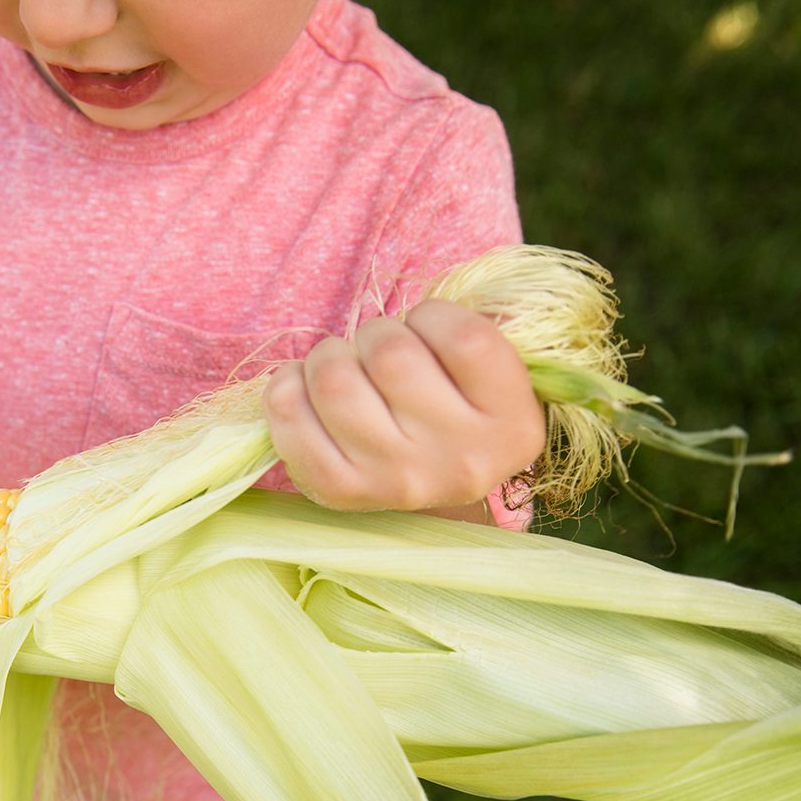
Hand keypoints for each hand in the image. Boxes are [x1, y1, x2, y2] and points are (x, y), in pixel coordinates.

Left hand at [262, 300, 544, 513]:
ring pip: (334, 378)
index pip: (465, 338)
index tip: (427, 330)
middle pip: (390, 354)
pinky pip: (289, 412)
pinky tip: (306, 388)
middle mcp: (459, 462)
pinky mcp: (341, 490)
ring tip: (345, 368)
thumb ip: (476, 334)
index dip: (432, 315)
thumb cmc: (458, 408)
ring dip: (330, 355)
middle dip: (376, 333)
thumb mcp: (491, 376)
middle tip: (379, 350)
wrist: (431, 490)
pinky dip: (288, 385)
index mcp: (512, 427)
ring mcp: (397, 482)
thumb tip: (424, 309)